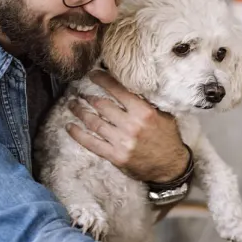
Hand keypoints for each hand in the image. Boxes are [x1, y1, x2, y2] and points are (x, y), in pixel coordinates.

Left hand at [67, 70, 188, 182]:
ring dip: (80, 112)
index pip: (118, 91)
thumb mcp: (164, 115)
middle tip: (79, 91)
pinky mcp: (115, 156)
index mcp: (144, 112)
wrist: (171, 167)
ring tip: (72, 104)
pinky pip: (92, 143)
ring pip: (94, 122)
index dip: (103, 80)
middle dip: (88, 96)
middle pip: (102, 105)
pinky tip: (70, 127)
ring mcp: (122, 142)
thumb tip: (129, 87)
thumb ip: (146, 103)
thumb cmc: (168, 138)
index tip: (93, 74)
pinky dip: (78, 135)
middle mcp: (131, 125)